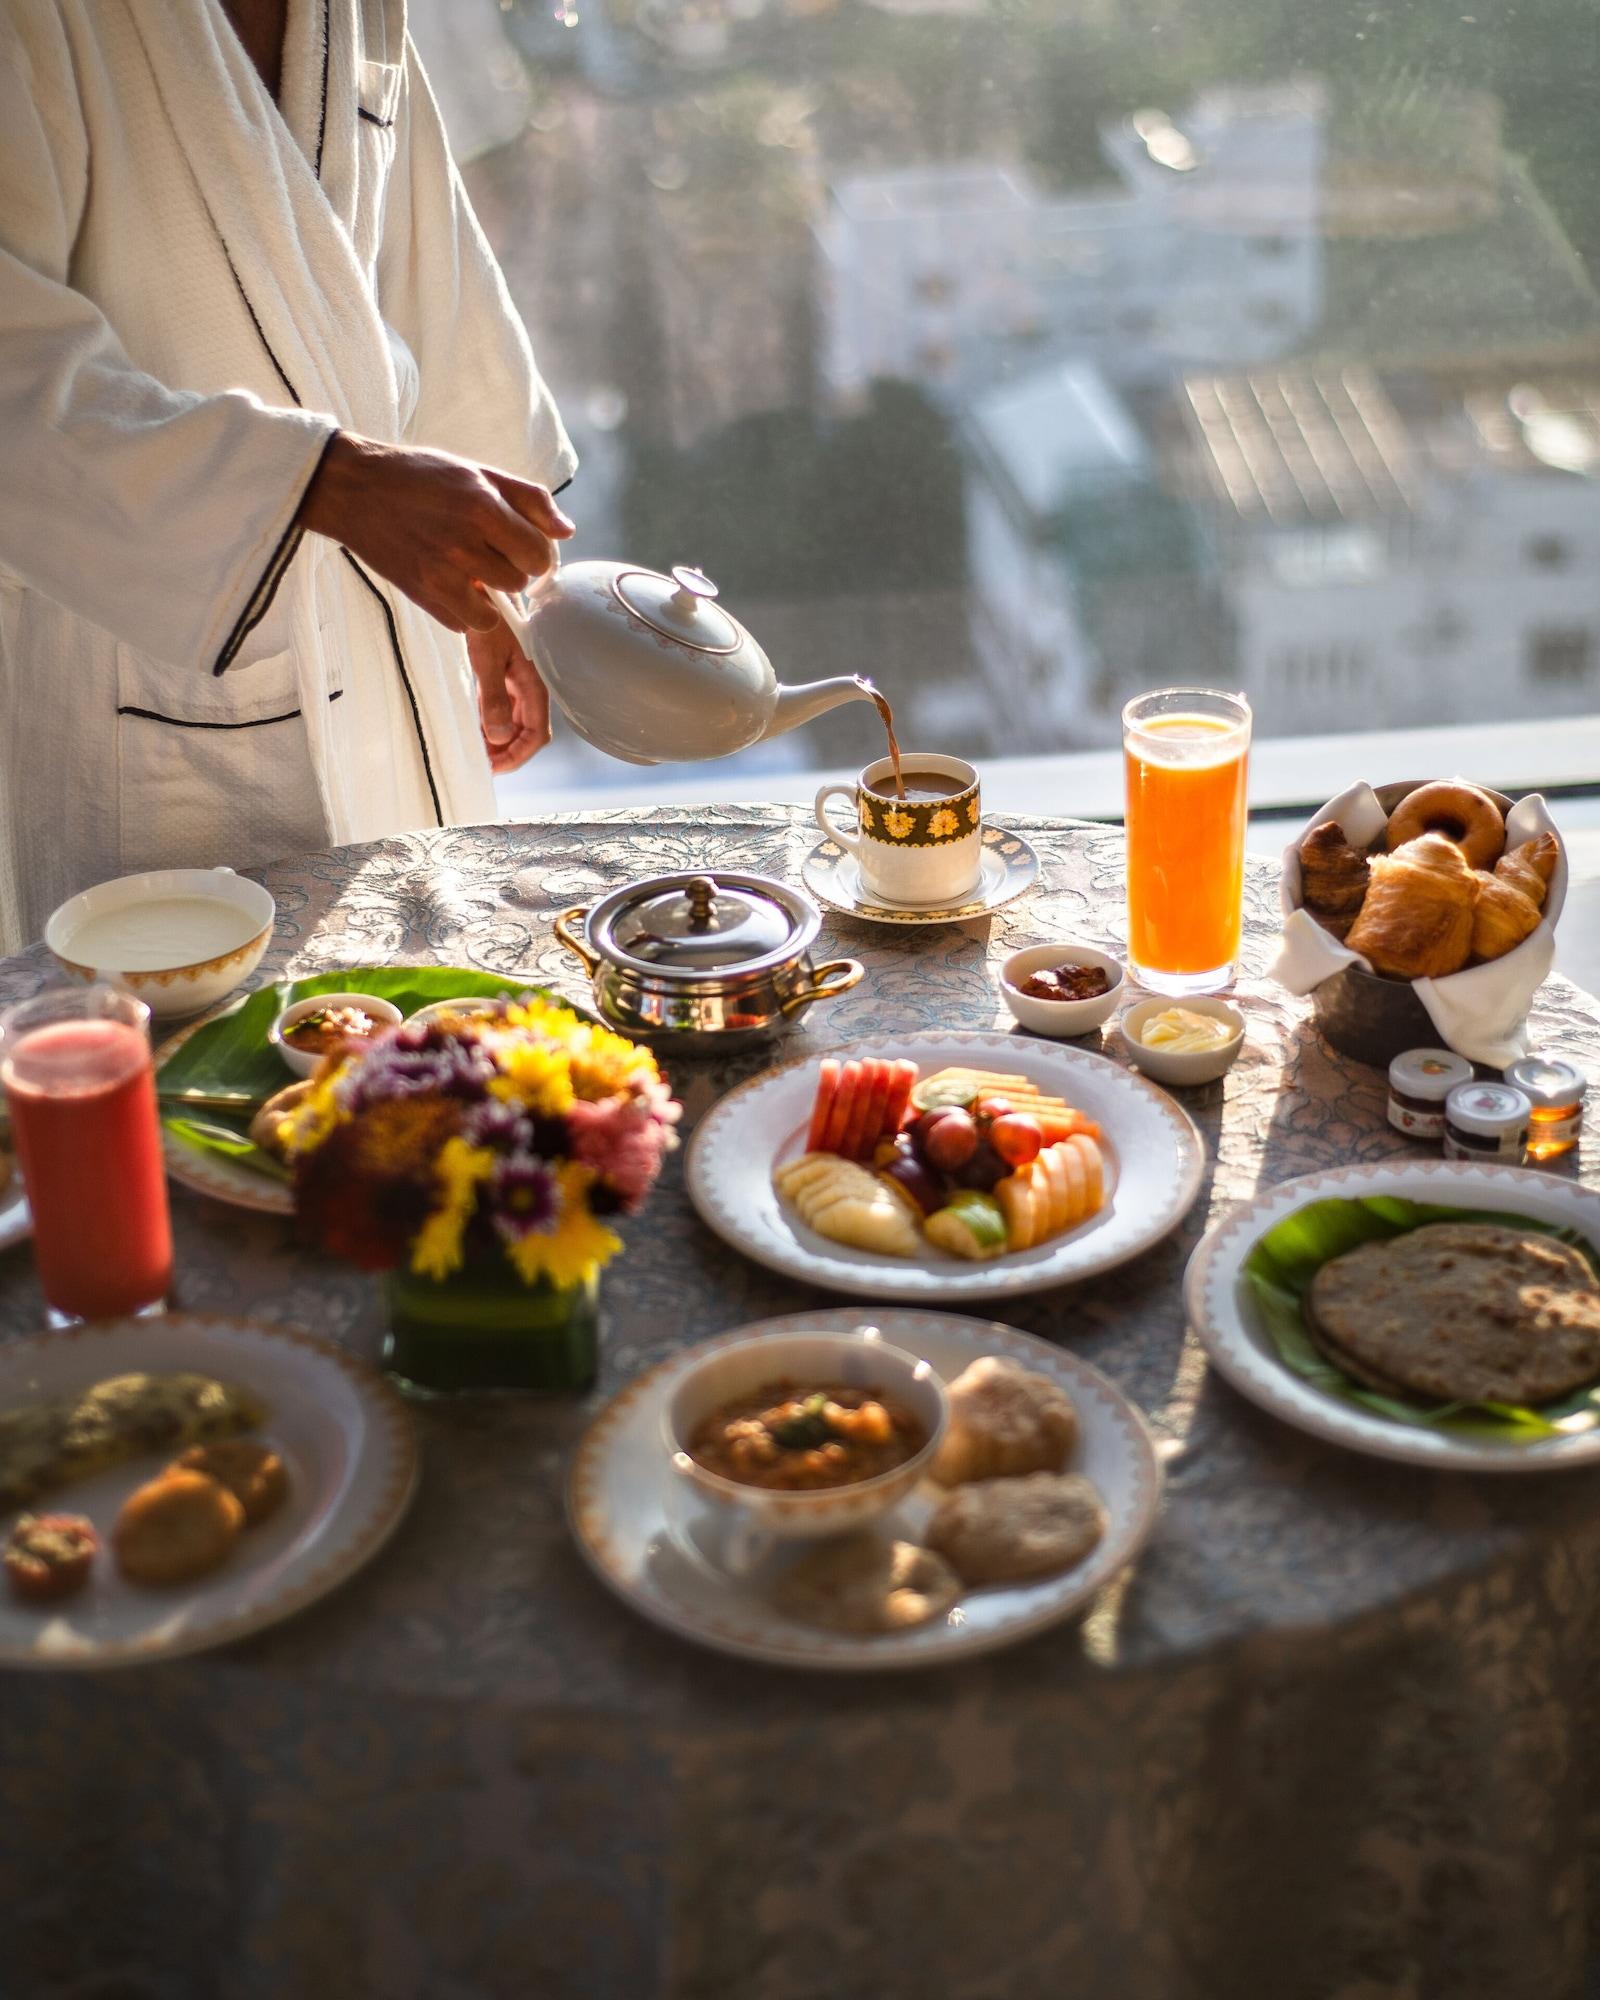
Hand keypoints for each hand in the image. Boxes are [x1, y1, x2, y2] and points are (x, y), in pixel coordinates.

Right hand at [297, 431, 573, 632]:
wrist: (354, 489)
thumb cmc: (419, 476)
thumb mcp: (477, 472)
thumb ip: (529, 500)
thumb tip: (567, 532)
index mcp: (483, 508)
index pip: (539, 555)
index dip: (535, 553)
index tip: (520, 546)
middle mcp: (465, 544)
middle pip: (519, 581)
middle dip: (510, 568)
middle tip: (487, 551)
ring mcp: (442, 574)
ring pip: (496, 609)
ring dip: (489, 593)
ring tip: (469, 568)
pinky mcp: (422, 595)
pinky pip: (465, 623)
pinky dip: (464, 609)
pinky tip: (450, 582)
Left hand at [467, 616, 551, 771]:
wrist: (484, 586)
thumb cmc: (487, 619)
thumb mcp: (487, 659)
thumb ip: (493, 700)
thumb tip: (497, 739)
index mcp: (534, 685)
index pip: (536, 735)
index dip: (517, 756)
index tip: (492, 768)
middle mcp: (530, 685)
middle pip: (527, 731)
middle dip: (507, 751)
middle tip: (480, 763)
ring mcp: (519, 679)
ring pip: (515, 720)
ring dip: (499, 738)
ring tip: (476, 748)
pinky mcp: (506, 672)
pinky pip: (504, 705)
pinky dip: (492, 720)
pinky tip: (475, 725)